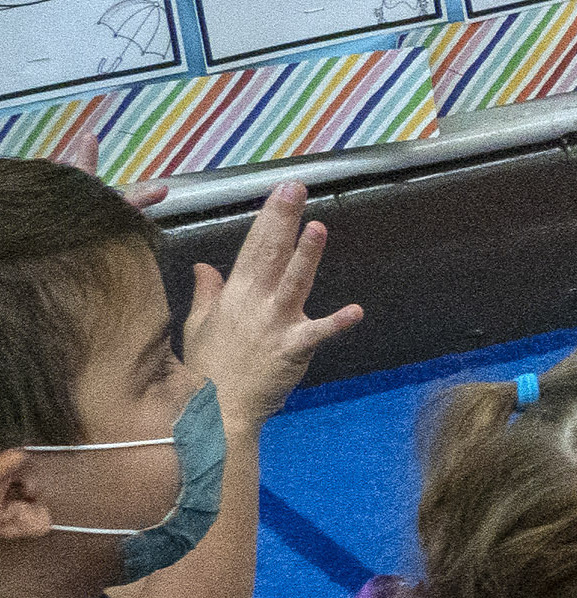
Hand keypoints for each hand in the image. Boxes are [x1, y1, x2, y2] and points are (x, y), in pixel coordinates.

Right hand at [173, 180, 358, 431]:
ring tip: (318, 228)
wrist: (214, 409)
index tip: (281, 190)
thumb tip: (203, 265)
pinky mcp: (293, 349)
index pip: (252, 247)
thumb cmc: (207, 367)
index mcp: (234, 294)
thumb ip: (206, 292)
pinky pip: (318, 334)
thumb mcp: (198, 324)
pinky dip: (336, 323)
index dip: (269, 217)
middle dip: (283, 220)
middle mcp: (254, 303)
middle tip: (296, 188)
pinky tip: (356, 311)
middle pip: (270, 254)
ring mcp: (274, 324)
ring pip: (293, 283)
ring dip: (305, 256)